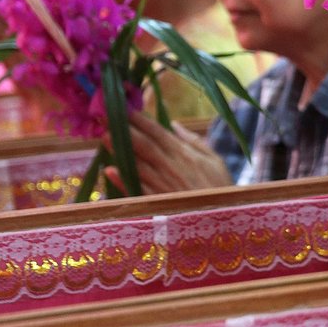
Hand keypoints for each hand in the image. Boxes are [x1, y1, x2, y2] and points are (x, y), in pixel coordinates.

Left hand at [105, 112, 231, 194]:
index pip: (158, 132)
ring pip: (137, 165)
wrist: (222, 219)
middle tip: (107, 117)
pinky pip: (137, 190)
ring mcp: (162, 186)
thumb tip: (175, 125)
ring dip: (120, 151)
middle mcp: (170, 167)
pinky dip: (122, 181)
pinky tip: (110, 170)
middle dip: (125, 130)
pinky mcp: (157, 204)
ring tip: (104, 137)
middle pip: (144, 146)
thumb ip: (195, 142)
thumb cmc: (221, 189)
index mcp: (185, 155)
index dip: (141, 120)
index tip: (125, 107)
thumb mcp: (216, 161)